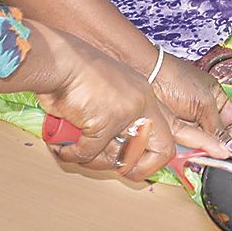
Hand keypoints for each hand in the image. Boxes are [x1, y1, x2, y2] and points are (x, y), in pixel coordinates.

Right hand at [39, 34, 175, 181]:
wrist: (59, 61)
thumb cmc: (75, 77)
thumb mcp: (107, 95)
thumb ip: (117, 121)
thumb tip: (119, 160)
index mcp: (145, 96)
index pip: (172, 130)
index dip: (159, 156)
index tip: (139, 167)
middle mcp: (142, 104)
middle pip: (163, 151)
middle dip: (138, 169)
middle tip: (113, 167)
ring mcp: (127, 112)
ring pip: (118, 158)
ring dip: (94, 160)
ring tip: (77, 147)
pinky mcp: (106, 122)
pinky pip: (89, 153)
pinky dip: (72, 153)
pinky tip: (63, 144)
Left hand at [150, 54, 231, 157]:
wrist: (148, 77)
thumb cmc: (175, 79)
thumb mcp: (204, 104)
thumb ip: (218, 127)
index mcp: (218, 99)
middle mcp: (204, 111)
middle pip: (219, 136)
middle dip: (219, 146)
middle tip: (220, 155)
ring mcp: (189, 122)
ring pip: (202, 143)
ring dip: (203, 149)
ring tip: (203, 153)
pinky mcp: (174, 131)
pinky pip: (186, 146)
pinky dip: (188, 151)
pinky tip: (190, 153)